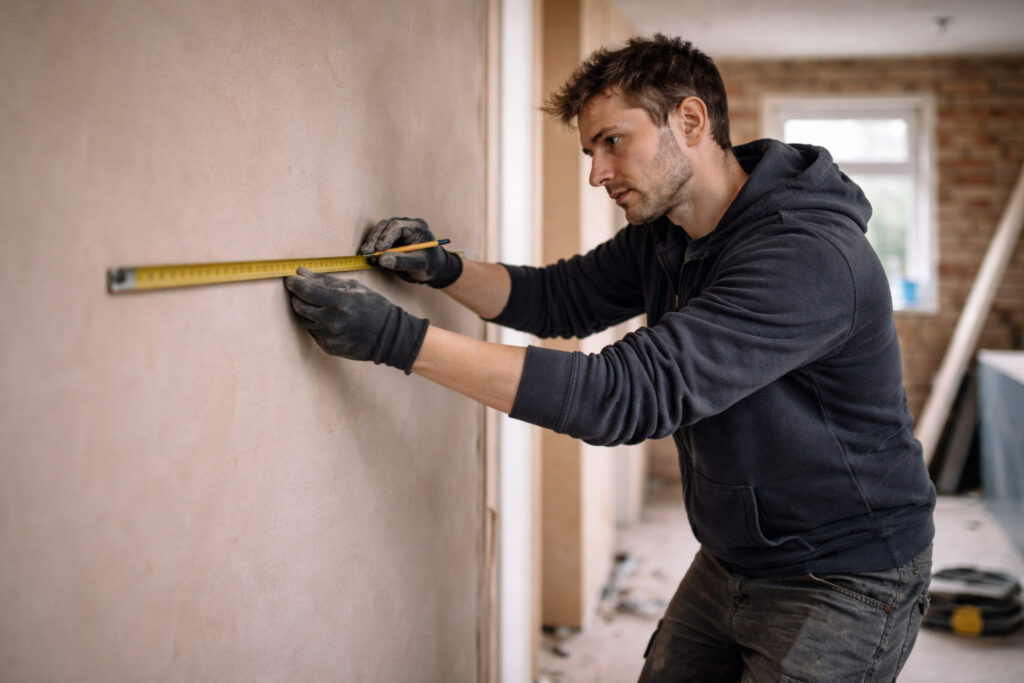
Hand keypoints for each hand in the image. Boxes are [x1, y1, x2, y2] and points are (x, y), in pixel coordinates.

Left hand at [284, 268, 428, 373]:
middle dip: (296, 295)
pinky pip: (313, 332)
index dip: (294, 283)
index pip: (305, 290)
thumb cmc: (373, 306)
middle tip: (300, 289)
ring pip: (303, 320)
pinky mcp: (329, 347)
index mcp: (340, 302)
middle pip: (299, 306)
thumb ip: (325, 280)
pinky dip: (315, 323)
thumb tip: (301, 272)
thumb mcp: (353, 287)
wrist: (389, 336)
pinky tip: (327, 319)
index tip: (291, 278)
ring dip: (305, 309)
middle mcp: (332, 321)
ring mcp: (329, 337)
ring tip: (317, 304)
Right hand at [359, 217, 462, 287]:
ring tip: (365, 256)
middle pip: (386, 226)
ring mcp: (397, 231)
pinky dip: (372, 248)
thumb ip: (402, 262)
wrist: (433, 269)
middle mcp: (406, 225)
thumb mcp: (420, 265)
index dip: (386, 236)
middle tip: (367, 253)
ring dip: (371, 243)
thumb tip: (381, 260)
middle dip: (375, 239)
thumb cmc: (430, 265)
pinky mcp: (390, 239)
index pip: (398, 226)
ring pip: (379, 231)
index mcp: (417, 227)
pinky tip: (367, 257)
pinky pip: (378, 239)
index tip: (379, 249)